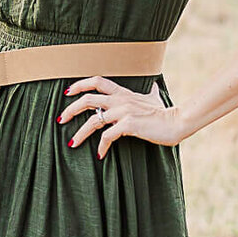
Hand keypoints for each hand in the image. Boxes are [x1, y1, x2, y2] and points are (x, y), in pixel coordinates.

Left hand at [58, 77, 184, 158]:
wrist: (177, 122)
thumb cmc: (165, 113)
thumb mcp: (155, 98)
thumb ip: (149, 92)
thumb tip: (154, 85)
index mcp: (123, 93)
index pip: (97, 81)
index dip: (80, 85)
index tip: (67, 93)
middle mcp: (120, 100)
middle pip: (88, 100)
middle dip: (70, 110)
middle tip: (61, 120)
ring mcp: (123, 112)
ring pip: (93, 120)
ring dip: (80, 133)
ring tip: (72, 144)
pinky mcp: (128, 125)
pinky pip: (107, 136)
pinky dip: (101, 146)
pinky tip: (100, 155)